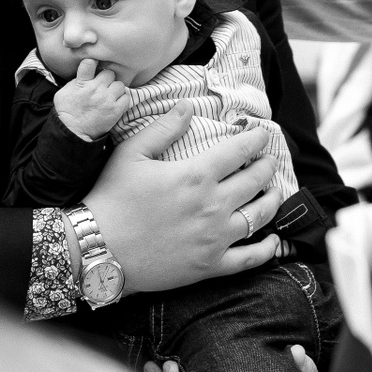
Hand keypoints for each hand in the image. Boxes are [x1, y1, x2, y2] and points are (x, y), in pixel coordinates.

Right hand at [54, 59, 128, 140]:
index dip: (93, 63)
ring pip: (119, 84)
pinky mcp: (115, 110)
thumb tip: (83, 74)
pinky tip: (115, 102)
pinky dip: (122, 99)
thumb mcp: (63, 93)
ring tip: (110, 95)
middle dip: (107, 78)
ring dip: (115, 89)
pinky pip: (126, 97)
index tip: (94, 66)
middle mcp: (96, 89)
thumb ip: (74, 81)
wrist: (73, 133)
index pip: (89, 62)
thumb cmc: (66, 113)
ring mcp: (107, 99)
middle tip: (103, 85)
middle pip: (109, 73)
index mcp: (82, 83)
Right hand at [83, 102, 282, 294]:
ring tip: (274, 192)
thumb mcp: (130, 155)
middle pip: (255, 181)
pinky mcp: (211, 265)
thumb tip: (188, 106)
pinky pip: (250, 258)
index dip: (256, 140)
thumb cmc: (111, 199)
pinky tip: (273, 241)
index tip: (263, 135)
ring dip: (272, 200)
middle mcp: (213, 205)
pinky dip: (266, 249)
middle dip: (267, 167)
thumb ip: (163, 129)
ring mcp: (215, 238)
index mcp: (195, 175)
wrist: (98, 250)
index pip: (239, 151)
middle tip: (269, 161)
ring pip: (259, 216)